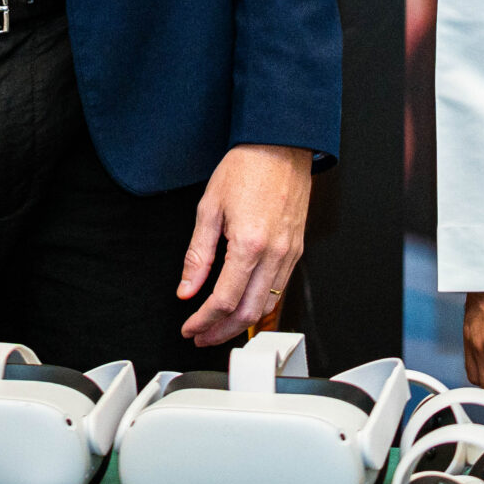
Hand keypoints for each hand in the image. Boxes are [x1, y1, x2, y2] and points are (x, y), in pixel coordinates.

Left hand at [178, 143, 312, 344]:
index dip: (203, 320)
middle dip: (221, 331)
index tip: (189, 327)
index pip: (224, 300)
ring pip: (266, 306)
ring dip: (240, 323)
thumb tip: (187, 288)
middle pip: (247, 313)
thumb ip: (198, 255)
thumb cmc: (246, 168)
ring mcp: (289, 255)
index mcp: (249, 244)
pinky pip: (278, 289)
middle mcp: (274, 255)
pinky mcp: (296, 251)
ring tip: (218, 327)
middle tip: (200, 336)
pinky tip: (242, 306)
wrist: (280, 147)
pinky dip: (259, 305)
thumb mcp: (209, 208)